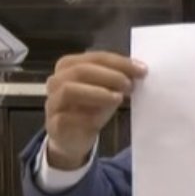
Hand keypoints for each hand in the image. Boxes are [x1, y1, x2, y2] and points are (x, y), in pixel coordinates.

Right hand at [44, 51, 146, 169]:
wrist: (74, 137)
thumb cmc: (92, 108)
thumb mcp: (108, 90)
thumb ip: (119, 79)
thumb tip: (139, 71)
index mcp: (70, 66)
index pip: (96, 57)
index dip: (120, 62)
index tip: (142, 69)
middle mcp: (57, 80)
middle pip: (81, 70)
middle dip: (110, 75)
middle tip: (129, 85)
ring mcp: (53, 102)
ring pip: (69, 90)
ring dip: (97, 92)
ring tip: (118, 98)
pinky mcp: (53, 124)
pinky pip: (67, 117)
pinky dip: (86, 116)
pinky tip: (99, 119)